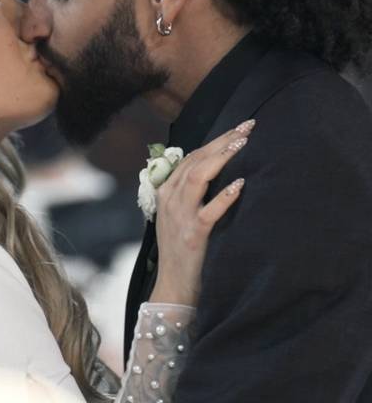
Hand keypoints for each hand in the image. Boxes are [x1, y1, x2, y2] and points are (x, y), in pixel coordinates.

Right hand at [149, 119, 255, 305]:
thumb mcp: (178, 217)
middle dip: (222, 141)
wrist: (173, 286)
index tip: (237, 129)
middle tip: (246, 127)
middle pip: (196, 161)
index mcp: (166, 193)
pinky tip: (240, 184)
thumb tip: (214, 172)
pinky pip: (209, 210)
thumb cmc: (182, 251)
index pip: (190, 158)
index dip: (214, 141)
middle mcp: (170, 199)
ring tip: (243, 144)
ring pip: (198, 177)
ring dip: (222, 158)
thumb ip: (189, 194)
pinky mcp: (193, 234)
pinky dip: (225, 196)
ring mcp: (180, 216)